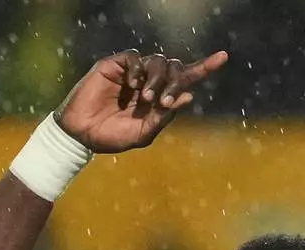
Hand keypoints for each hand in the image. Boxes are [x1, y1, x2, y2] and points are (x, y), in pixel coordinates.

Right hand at [55, 50, 227, 153]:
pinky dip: (138, 70)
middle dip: (174, 82)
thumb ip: (164, 117)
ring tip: (145, 99)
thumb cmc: (111, 137)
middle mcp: (148, 82)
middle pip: (173, 67)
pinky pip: (134, 58)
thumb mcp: (142, 134)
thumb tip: (187, 96)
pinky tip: (133, 85)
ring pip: (157, 61)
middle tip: (163, 102)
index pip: (184, 78)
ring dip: (157, 79)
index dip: (203, 68)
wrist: (81, 135)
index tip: (223, 57)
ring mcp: (131, 72)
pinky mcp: (114, 65)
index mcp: (158, 98)